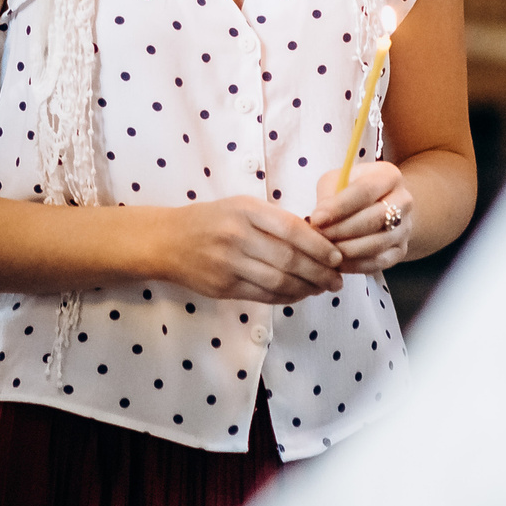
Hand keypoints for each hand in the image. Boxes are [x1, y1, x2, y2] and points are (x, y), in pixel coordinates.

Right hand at [151, 196, 344, 302]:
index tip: (337, 257)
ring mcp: (228, 263)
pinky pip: (264, 296)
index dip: (319, 246)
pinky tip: (299, 294)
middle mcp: (237, 235)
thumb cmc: (213, 220)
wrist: (167, 241)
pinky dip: (287, 298)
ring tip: (322, 288)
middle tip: (337, 279)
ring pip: (279, 282)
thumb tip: (319, 241)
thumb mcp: (242, 207)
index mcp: (246, 210)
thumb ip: (276, 221)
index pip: (292, 229)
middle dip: (320, 273)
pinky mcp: (223, 287)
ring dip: (307, 289)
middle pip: (289, 260)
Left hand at [310, 161, 412, 274]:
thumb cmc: (351, 191)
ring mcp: (405, 227)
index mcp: (389, 176)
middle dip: (342, 230)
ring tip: (326, 250)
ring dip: (348, 249)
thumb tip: (319, 220)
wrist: (379, 206)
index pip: (365, 190)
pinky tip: (338, 263)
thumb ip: (328, 195)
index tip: (316, 219)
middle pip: (374, 219)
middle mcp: (403, 200)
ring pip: (378, 243)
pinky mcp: (401, 250)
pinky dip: (356, 265)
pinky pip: (379, 262)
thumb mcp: (337, 181)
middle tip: (319, 237)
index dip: (339, 207)